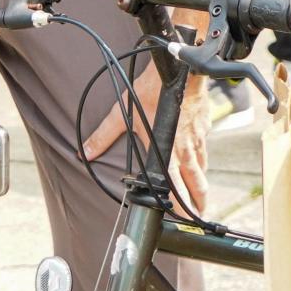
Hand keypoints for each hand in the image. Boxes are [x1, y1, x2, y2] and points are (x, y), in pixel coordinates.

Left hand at [83, 61, 210, 213]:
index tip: (185, 219)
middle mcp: (185, 150)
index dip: (181, 206)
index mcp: (166, 152)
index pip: (176, 188)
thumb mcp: (122, 113)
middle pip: (197, 183)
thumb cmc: (152, 91)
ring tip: (201, 194)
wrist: (180, 71)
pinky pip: (205, 147)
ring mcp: (197, 138)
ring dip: (202, 182)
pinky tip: (200, 157)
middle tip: (199, 215)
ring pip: (203, 167)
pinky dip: (203, 157)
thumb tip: (85, 152)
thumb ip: (104, 135)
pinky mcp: (204, 125)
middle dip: (198, 201)